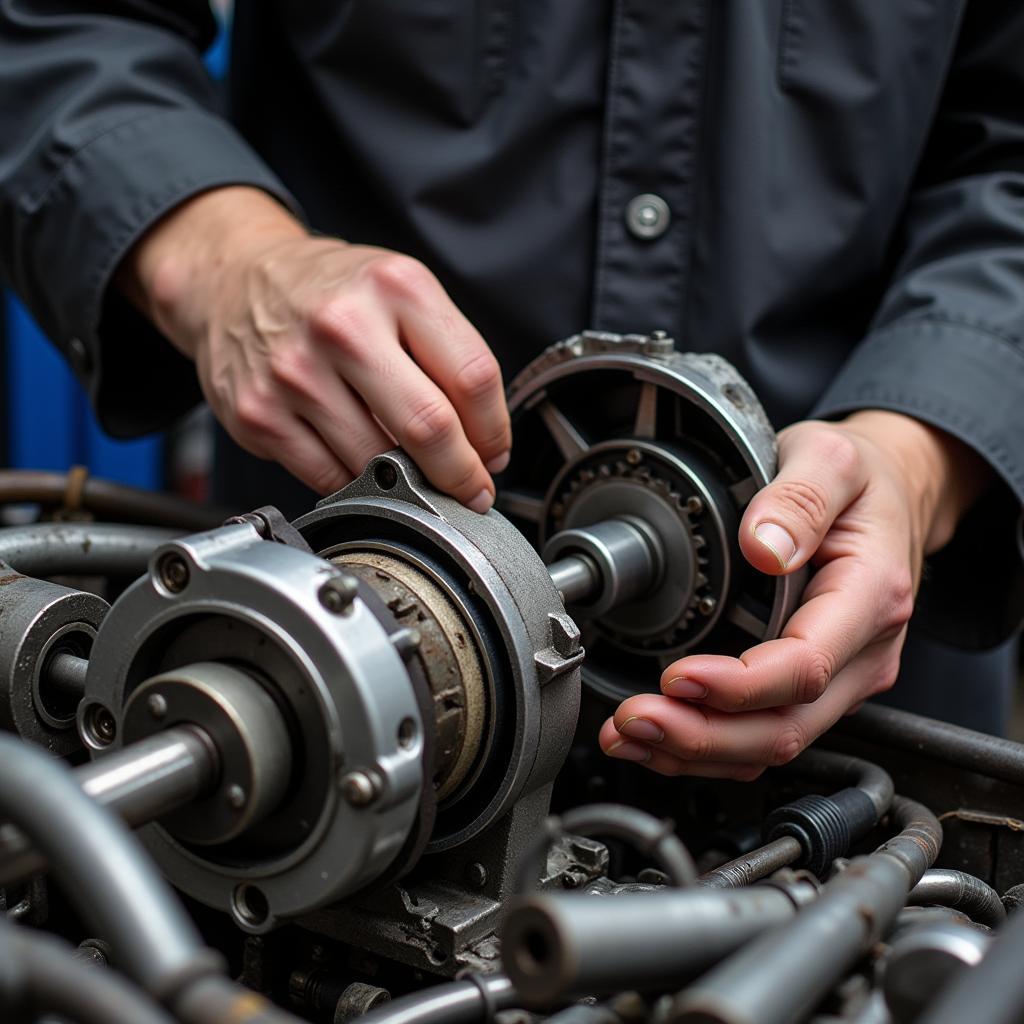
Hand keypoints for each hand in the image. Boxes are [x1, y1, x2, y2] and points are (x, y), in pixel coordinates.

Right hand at [117, 186, 510, 506]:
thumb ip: (447, 355)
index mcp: (395, 287)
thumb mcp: (400, 292)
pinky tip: (360, 464)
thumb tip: (482, 444)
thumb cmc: (331, 292)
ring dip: (406, 481)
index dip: (493, 431)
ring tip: (410, 470)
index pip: (473, 377)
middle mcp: (343, 326)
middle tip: (470, 490)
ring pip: (378, 461)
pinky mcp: (259, 414)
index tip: (493, 455)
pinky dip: (355, 484)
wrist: (235, 280)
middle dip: (461, 473)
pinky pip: (329, 478)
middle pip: (429, 425)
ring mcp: (295, 372)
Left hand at [599, 411, 989, 778]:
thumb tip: (764, 546)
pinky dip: (706, 749)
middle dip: (702, 736)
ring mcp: (842, 679)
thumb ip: (800, 498)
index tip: (677, 676)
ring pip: (771, 745)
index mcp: (870, 598)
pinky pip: (763, 737)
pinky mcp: (814, 690)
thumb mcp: (834, 460)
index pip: (805, 667)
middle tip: (634, 719)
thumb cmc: (862, 482)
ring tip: (627, 735)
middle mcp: (863, 654)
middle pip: (785, 727)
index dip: (738, 686)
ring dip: (694, 752)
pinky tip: (656, 741)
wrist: (889, 496)